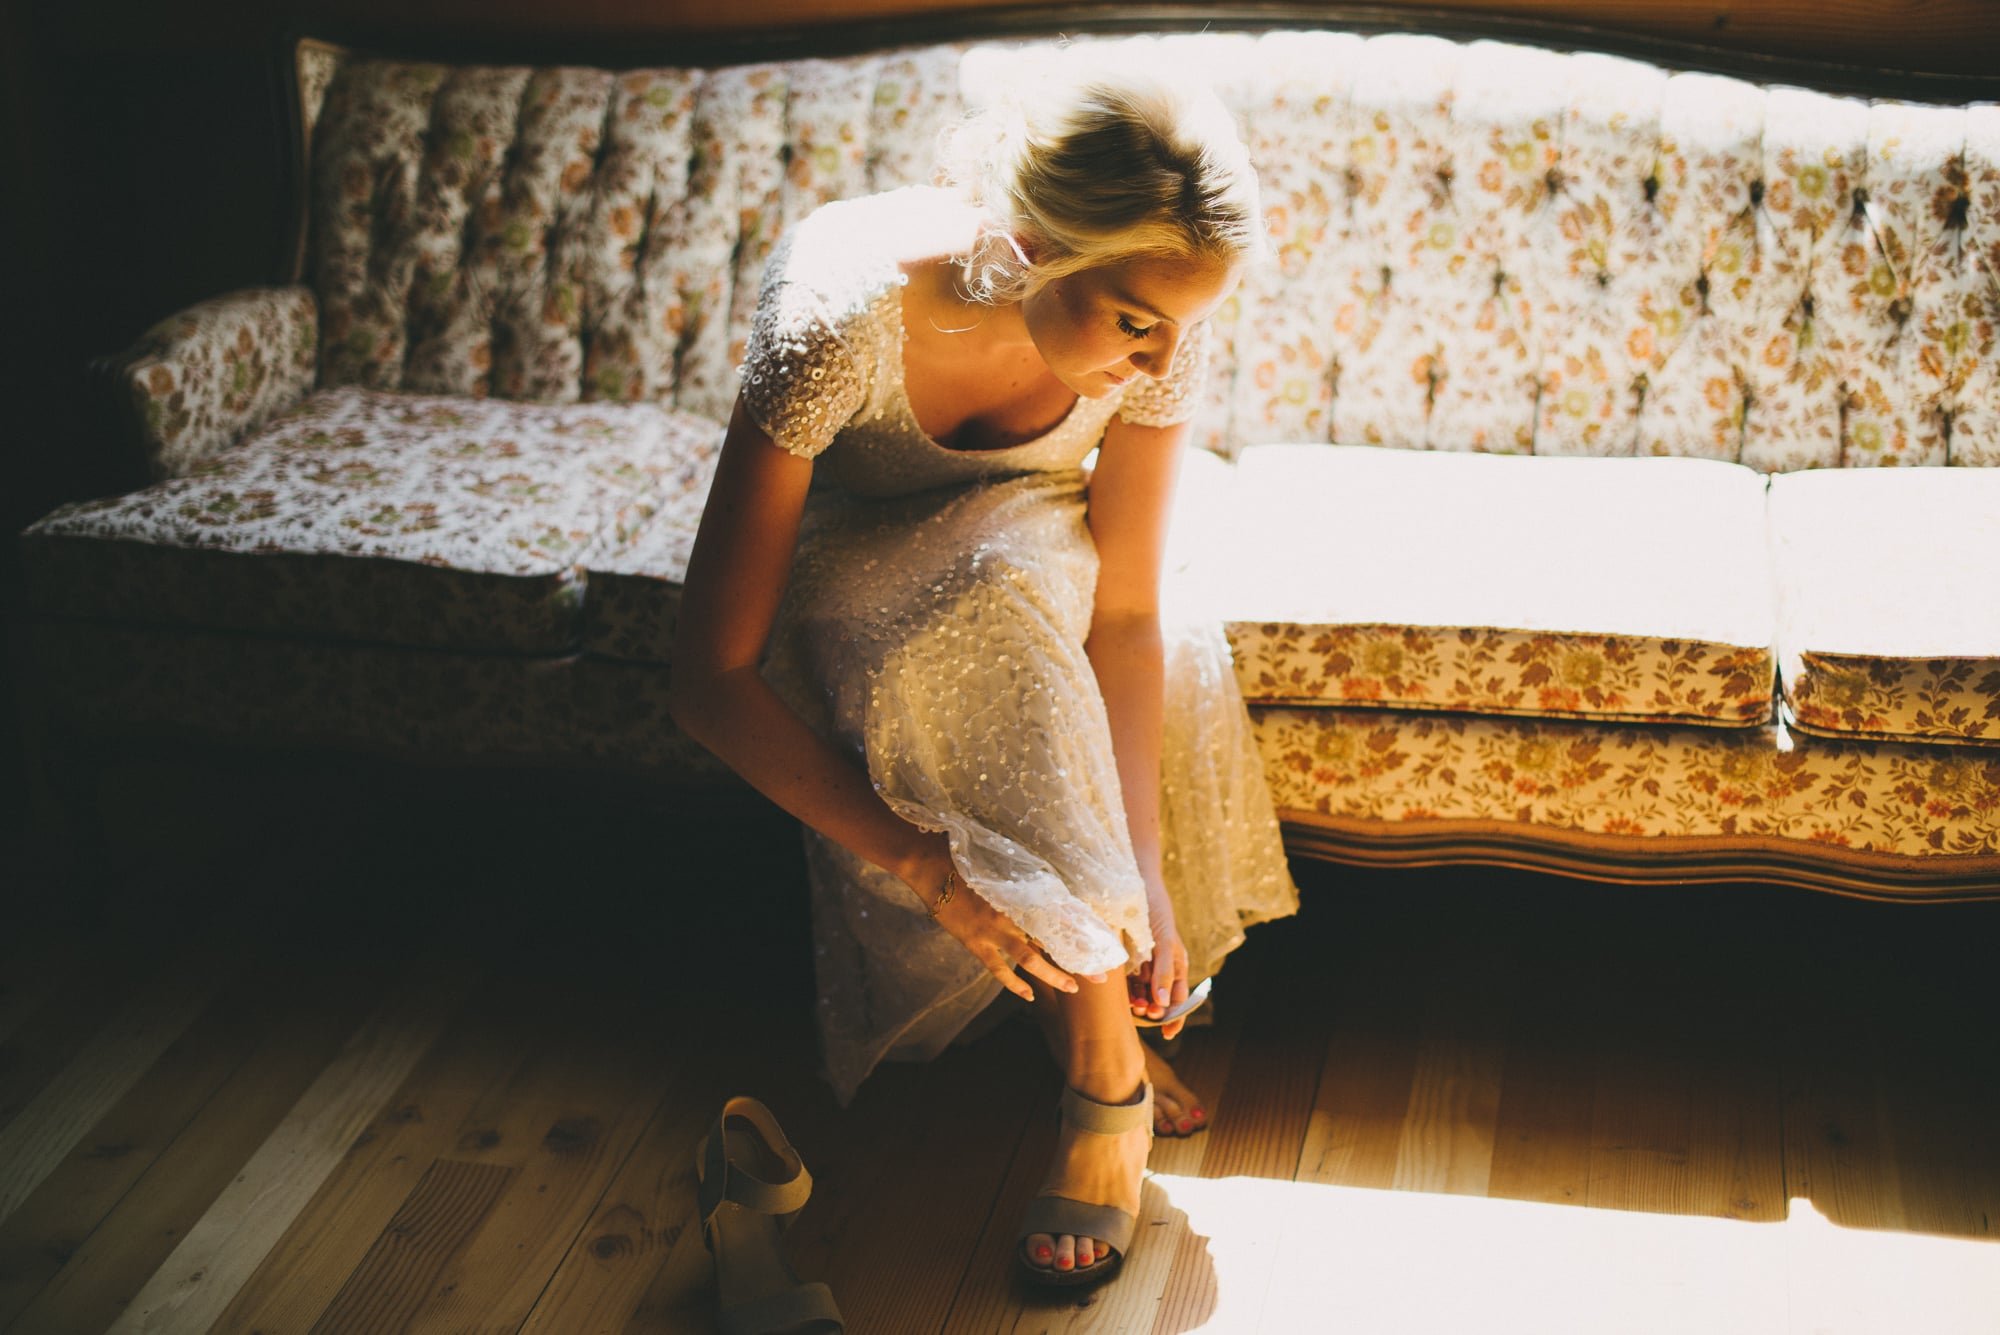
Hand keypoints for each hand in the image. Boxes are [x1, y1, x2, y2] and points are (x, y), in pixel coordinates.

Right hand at [902, 844, 1104, 1002]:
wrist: (926, 861)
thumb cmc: (963, 853)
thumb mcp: (1000, 860)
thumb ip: (1021, 877)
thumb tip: (1043, 883)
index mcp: (1022, 889)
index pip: (1062, 912)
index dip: (1085, 927)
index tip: (1105, 939)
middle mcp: (1014, 911)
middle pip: (1054, 939)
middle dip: (1079, 958)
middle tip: (1102, 975)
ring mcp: (994, 929)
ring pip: (1030, 958)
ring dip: (1053, 975)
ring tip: (1074, 989)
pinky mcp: (975, 941)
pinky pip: (998, 968)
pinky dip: (1014, 983)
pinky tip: (1029, 996)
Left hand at [1130, 890, 1191, 1039]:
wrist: (1134, 886)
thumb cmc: (1156, 912)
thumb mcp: (1164, 942)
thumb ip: (1164, 973)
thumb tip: (1163, 1004)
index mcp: (1178, 966)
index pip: (1180, 1000)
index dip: (1175, 1017)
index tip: (1166, 1033)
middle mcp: (1163, 969)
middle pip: (1161, 1000)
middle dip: (1153, 1011)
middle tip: (1142, 1012)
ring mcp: (1146, 965)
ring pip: (1144, 994)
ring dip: (1139, 1003)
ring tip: (1132, 1005)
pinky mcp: (1129, 960)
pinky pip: (1129, 982)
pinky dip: (1127, 991)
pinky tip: (1121, 994)